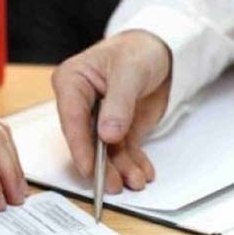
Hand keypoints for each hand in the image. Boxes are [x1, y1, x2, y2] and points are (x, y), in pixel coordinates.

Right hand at [52, 30, 170, 192]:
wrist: (162, 51)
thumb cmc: (138, 50)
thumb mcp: (129, 71)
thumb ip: (118, 104)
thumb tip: (106, 135)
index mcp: (72, 81)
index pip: (72, 119)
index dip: (80, 146)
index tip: (89, 168)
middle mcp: (81, 103)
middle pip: (87, 140)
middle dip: (103, 165)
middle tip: (114, 184)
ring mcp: (99, 119)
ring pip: (106, 150)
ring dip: (121, 168)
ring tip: (135, 180)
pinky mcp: (118, 129)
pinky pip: (123, 150)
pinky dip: (133, 163)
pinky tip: (142, 172)